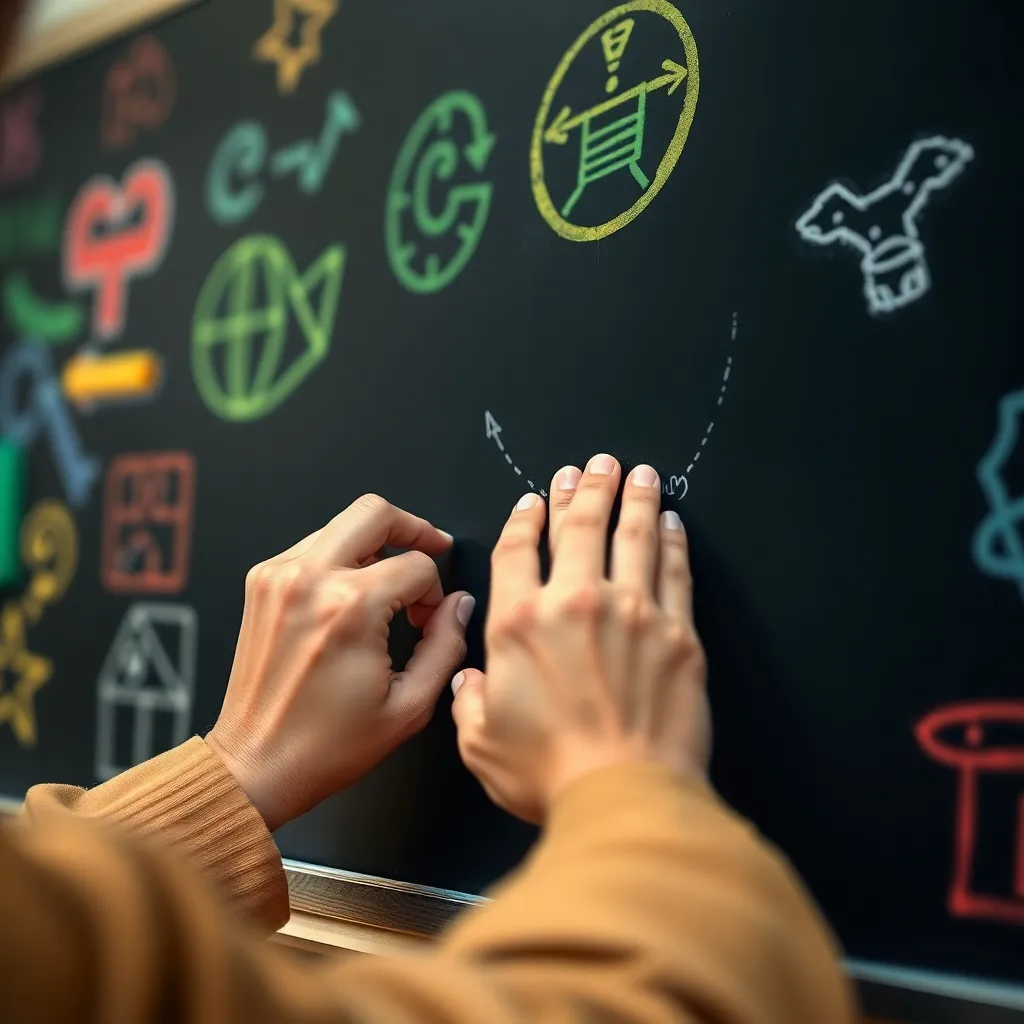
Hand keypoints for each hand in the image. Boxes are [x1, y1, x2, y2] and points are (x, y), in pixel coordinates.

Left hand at [207, 495, 474, 831]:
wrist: (257, 765)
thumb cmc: (325, 746)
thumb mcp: (409, 706)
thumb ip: (446, 645)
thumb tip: (459, 606)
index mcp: (349, 609)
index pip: (416, 565)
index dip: (435, 591)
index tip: (429, 618)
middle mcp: (309, 581)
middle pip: (376, 512)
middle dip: (413, 529)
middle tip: (430, 550)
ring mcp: (279, 577)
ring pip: (343, 524)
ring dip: (375, 545)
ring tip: (387, 586)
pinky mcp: (261, 583)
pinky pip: (313, 545)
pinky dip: (340, 558)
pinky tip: (351, 595)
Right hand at [451, 456, 709, 823]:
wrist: (625, 796)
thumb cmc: (550, 775)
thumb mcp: (482, 744)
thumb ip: (470, 702)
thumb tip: (470, 681)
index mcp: (519, 625)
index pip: (520, 550)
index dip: (528, 517)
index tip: (536, 498)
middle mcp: (575, 604)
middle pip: (581, 527)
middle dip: (585, 489)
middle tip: (593, 465)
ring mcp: (632, 613)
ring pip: (632, 536)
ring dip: (632, 498)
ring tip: (636, 471)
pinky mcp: (678, 633)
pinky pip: (674, 572)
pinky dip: (671, 541)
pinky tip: (670, 521)